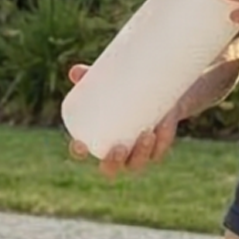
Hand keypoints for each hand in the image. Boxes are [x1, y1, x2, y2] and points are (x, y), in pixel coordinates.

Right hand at [64, 63, 182, 176]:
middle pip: (110, 167)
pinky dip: (162, 141)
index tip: (81, 144)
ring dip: (141, 153)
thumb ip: (91, 77)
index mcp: (97, 140)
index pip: (82, 152)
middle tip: (119, 148)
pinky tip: (162, 129)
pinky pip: (159, 150)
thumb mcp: (109, 80)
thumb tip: (75, 71)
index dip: (79, 152)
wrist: (158, 89)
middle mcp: (116, 153)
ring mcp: (138, 153)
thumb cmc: (124, 89)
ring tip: (146, 134)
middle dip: (114, 162)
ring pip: (137, 163)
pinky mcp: (158, 147)